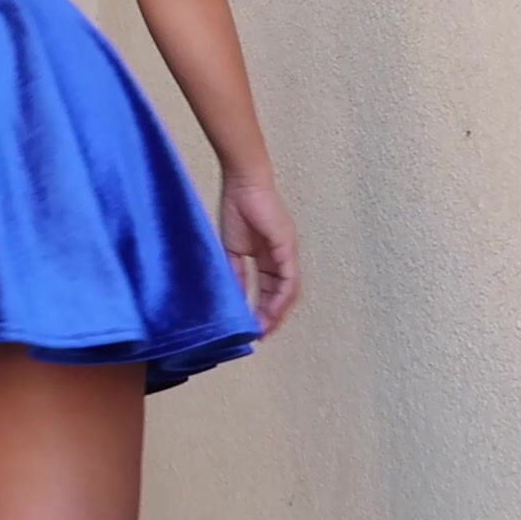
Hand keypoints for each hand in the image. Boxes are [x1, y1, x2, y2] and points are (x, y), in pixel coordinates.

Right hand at [220, 176, 300, 334]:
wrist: (243, 184)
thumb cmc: (237, 208)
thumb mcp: (232, 249)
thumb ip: (235, 273)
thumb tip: (234, 298)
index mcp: (268, 257)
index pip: (271, 289)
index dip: (264, 309)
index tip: (253, 327)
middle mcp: (282, 258)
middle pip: (283, 294)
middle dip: (272, 316)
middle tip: (260, 335)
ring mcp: (287, 253)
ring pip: (289, 291)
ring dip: (277, 312)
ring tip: (264, 328)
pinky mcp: (286, 247)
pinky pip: (288, 279)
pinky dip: (280, 297)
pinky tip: (271, 311)